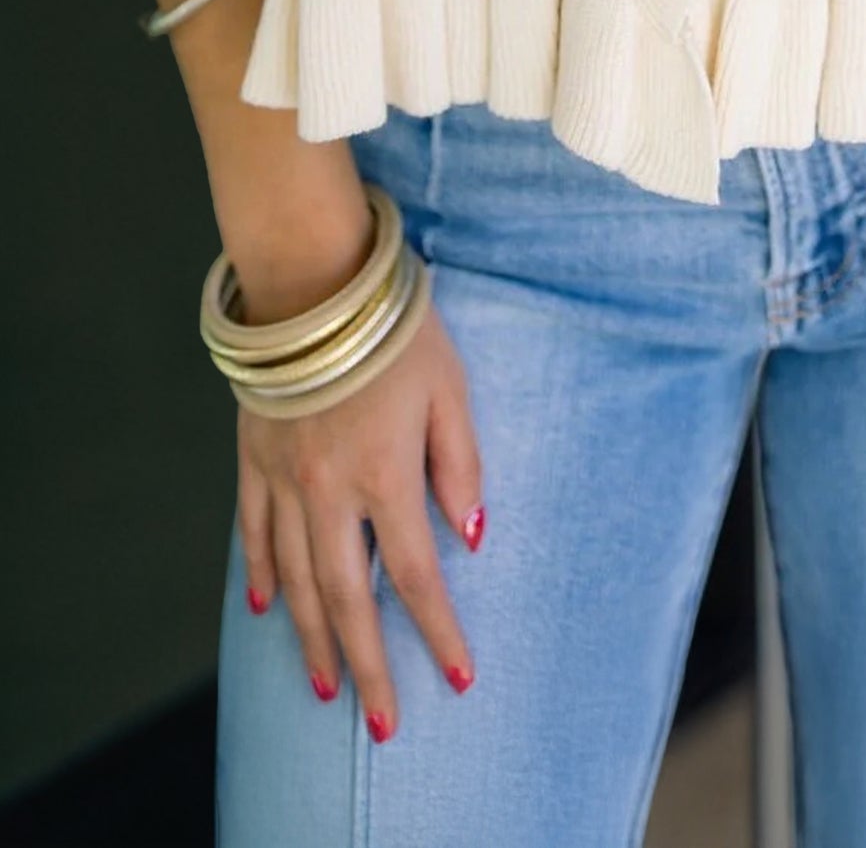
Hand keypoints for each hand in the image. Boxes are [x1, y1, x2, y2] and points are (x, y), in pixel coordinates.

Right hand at [237, 301, 484, 739]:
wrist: (312, 281)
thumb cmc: (395, 328)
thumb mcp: (450, 388)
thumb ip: (460, 464)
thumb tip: (470, 534)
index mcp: (385, 475)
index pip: (417, 575)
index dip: (438, 631)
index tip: (458, 677)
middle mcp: (329, 491)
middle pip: (348, 599)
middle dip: (368, 666)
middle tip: (382, 724)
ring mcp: (284, 478)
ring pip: (297, 580)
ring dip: (312, 639)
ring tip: (326, 686)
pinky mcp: (254, 456)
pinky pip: (255, 531)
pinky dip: (262, 574)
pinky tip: (269, 608)